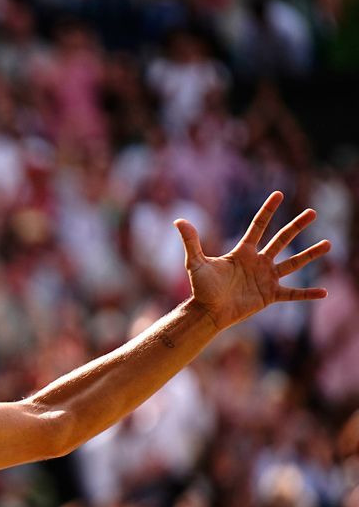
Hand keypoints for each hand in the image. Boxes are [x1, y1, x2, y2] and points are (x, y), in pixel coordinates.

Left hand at [175, 191, 328, 330]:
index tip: (279, 194)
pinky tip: (324, 293)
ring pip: (293, 263)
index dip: (267, 210)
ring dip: (310, 254)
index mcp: (243, 252)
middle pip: (282, 239)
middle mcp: (258, 262)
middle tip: (313, 212)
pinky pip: (292, 294)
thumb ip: (191, 241)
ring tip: (328, 244)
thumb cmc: (201, 288)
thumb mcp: (196, 263)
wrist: (207, 312)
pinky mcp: (270, 295)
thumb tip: (179, 220)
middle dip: (296, 226)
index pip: (258, 226)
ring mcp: (266, 278)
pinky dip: (307, 294)